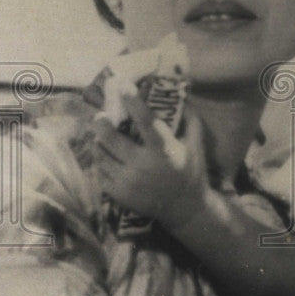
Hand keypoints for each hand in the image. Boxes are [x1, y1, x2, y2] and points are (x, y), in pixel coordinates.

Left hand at [90, 94, 210, 230]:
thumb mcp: (196, 146)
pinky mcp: (119, 194)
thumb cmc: (192, 173)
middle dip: (101, 124)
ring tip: (99, 136)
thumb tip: (185, 99)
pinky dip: (100, 162)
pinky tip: (103, 156)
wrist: (185, 209)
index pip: (145, 121)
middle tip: (99, 116)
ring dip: (98, 142)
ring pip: (101, 156)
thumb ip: (191, 122)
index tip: (123, 86)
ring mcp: (128, 182)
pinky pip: (100, 173)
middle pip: (111, 139)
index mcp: (163, 151)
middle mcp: (143, 166)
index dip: (133, 102)